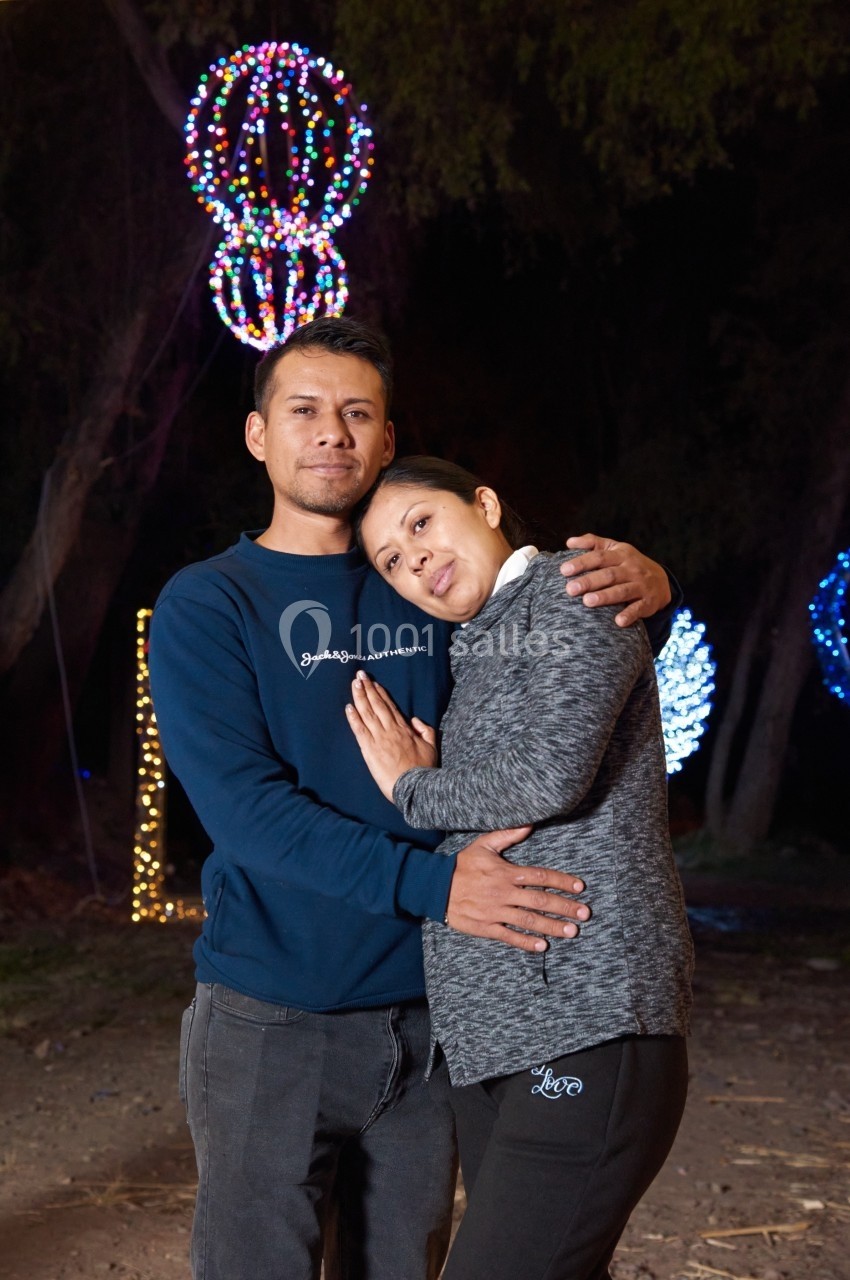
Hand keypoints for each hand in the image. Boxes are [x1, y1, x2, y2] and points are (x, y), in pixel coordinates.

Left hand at [346, 670, 437, 801]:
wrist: (415, 787)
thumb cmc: (423, 769)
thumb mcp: (431, 747)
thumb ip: (425, 730)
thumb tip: (415, 720)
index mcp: (405, 729)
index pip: (390, 707)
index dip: (381, 694)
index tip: (374, 683)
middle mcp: (390, 730)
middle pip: (377, 705)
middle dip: (368, 689)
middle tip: (360, 675)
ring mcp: (379, 739)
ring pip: (367, 713)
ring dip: (360, 697)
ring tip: (354, 684)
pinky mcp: (370, 750)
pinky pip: (360, 730)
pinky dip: (353, 718)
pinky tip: (348, 707)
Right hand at [447, 828, 590, 952]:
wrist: (435, 886)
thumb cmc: (462, 864)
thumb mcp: (483, 845)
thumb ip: (507, 835)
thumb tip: (529, 824)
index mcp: (506, 872)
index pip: (541, 877)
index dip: (562, 882)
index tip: (579, 887)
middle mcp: (504, 893)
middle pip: (540, 901)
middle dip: (565, 908)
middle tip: (584, 914)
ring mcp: (495, 911)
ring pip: (529, 921)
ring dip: (552, 926)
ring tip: (572, 932)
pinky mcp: (486, 927)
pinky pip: (509, 936)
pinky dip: (526, 942)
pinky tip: (542, 946)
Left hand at [560, 533, 671, 627]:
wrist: (661, 581)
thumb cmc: (629, 564)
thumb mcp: (615, 549)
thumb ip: (593, 543)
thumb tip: (569, 542)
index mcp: (621, 554)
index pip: (599, 557)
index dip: (582, 562)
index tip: (564, 570)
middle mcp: (631, 569)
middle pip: (609, 574)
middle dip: (589, 581)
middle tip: (570, 589)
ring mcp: (641, 585)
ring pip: (622, 591)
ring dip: (605, 596)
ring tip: (587, 602)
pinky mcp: (648, 602)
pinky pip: (638, 609)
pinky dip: (629, 615)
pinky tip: (618, 621)